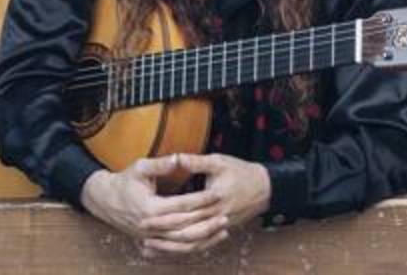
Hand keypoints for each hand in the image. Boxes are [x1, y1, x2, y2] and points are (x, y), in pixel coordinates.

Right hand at [80, 154, 227, 257]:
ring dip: (205, 237)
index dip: (202, 199)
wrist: (104, 200)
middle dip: (208, 220)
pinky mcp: (151, 242)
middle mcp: (151, 226)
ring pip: (183, 242)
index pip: (182, 205)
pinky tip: (208, 239)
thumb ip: (160, 164)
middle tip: (226, 213)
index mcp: (150, 207)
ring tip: (222, 228)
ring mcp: (151, 237)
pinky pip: (177, 249)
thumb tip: (179, 158)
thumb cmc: (123, 181)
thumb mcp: (139, 168)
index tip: (218, 193)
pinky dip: (194, 246)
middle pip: (186, 226)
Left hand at [136, 153, 270, 258]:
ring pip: (195, 241)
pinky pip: (203, 243)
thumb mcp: (218, 162)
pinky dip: (186, 247)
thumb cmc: (240, 171)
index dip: (165, 214)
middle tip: (142, 232)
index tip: (145, 215)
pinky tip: (169, 248)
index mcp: (215, 198)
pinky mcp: (222, 229)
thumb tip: (177, 158)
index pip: (186, 210)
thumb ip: (196, 162)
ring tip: (150, 245)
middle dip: (165, 233)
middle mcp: (218, 216)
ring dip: (173, 245)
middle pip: (189, 230)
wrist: (265, 187)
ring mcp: (221, 225)